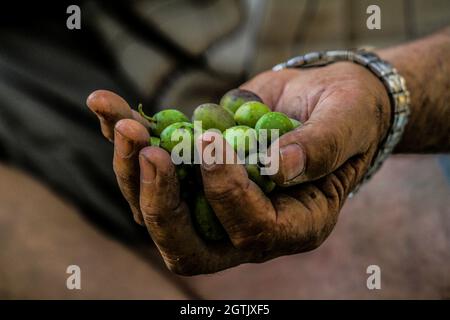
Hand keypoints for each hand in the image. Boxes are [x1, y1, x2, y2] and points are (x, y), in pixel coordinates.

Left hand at [87, 61, 390, 274]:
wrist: (321, 98)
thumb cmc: (346, 113)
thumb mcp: (348, 123)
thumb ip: (322, 147)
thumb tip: (278, 168)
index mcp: (294, 225)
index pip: (252, 231)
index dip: (227, 193)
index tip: (214, 144)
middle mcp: (247, 225)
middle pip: (187, 244)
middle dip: (160, 202)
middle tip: (150, 151)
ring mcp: (212, 203)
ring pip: (156, 211)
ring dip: (131, 170)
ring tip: (124, 124)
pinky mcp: (191, 172)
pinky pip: (147, 168)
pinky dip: (123, 140)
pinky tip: (106, 106)